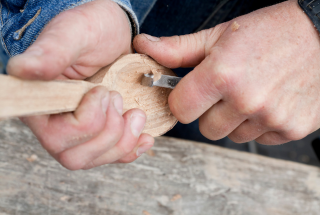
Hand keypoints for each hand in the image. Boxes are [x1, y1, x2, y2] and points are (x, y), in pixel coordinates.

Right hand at [7, 0, 153, 169]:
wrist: (111, 34)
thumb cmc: (89, 30)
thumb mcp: (73, 34)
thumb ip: (50, 53)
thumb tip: (21, 69)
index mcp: (41, 101)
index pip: (56, 135)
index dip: (86, 120)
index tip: (102, 90)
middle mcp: (55, 123)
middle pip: (75, 156)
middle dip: (109, 130)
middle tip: (118, 97)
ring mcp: (78, 132)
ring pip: (96, 159)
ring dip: (124, 140)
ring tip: (135, 112)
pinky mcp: (99, 133)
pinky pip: (113, 157)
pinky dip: (132, 149)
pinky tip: (144, 137)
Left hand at [133, 0, 319, 144]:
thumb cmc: (270, 31)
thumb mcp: (219, 35)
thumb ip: (177, 48)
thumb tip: (142, 46)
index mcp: (222, 75)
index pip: (180, 109)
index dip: (182, 100)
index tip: (190, 92)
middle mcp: (246, 100)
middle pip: (204, 128)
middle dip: (208, 111)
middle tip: (223, 91)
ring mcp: (270, 118)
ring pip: (231, 135)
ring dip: (233, 119)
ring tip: (248, 93)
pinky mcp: (290, 129)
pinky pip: (258, 138)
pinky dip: (257, 125)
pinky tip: (267, 101)